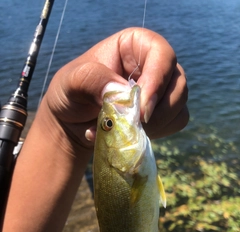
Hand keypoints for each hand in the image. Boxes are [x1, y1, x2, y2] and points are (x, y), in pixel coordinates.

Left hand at [43, 27, 187, 152]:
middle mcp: (153, 65)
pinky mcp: (163, 113)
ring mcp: (161, 91)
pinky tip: (133, 134)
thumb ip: (93, 80)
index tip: (141, 110)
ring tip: (124, 129)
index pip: (162, 55)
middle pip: (177, 83)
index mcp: (135, 46)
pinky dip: (158, 133)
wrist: (73, 122)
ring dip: (155, 124)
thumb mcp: (71, 82)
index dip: (156, 82)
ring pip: (179, 105)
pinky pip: (177, 122)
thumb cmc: (71, 94)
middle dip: (157, 110)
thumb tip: (122, 92)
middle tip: (131, 125)